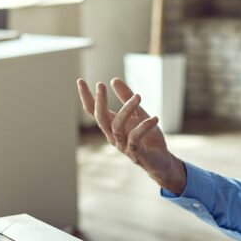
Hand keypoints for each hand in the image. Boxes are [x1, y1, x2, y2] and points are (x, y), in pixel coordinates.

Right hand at [76, 77, 186, 192]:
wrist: (161, 161)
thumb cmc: (148, 137)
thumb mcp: (139, 113)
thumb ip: (126, 98)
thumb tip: (113, 79)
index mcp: (111, 125)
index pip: (94, 111)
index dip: (86, 96)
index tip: (80, 80)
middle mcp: (113, 135)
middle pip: (100, 118)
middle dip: (99, 101)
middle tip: (100, 85)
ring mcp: (123, 145)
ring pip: (117, 126)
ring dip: (127, 109)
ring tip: (139, 96)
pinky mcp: (135, 153)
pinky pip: (135, 138)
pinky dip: (144, 126)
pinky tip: (154, 118)